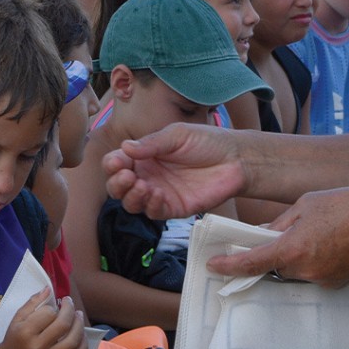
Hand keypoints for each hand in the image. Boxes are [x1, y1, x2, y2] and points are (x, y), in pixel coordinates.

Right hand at [0, 289, 86, 348]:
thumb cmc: (14, 338)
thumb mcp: (18, 318)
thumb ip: (33, 302)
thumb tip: (49, 289)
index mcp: (26, 332)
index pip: (49, 313)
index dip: (54, 306)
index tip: (54, 305)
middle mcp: (37, 348)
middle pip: (63, 325)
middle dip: (70, 310)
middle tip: (70, 303)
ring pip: (73, 342)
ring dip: (80, 325)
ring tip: (78, 316)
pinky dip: (83, 346)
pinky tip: (82, 335)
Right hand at [103, 123, 246, 219]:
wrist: (236, 158)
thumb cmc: (207, 141)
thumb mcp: (177, 135)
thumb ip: (152, 143)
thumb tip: (125, 147)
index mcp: (144, 155)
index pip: (117, 162)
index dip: (112, 164)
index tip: (117, 162)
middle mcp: (148, 175)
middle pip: (119, 187)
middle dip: (117, 184)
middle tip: (127, 177)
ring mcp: (160, 193)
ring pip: (133, 203)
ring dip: (131, 197)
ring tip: (142, 186)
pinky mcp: (174, 208)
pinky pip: (154, 213)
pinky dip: (151, 206)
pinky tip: (157, 194)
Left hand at [207, 186, 348, 288]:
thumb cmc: (344, 204)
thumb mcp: (304, 206)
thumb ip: (278, 223)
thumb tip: (261, 233)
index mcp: (292, 249)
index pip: (251, 263)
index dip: (229, 265)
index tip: (212, 265)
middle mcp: (305, 270)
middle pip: (273, 267)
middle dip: (269, 252)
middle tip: (273, 233)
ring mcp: (322, 280)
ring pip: (292, 271)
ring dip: (291, 256)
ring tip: (310, 233)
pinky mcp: (337, 283)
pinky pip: (311, 274)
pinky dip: (309, 261)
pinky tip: (322, 242)